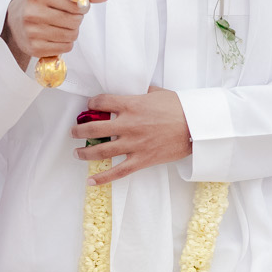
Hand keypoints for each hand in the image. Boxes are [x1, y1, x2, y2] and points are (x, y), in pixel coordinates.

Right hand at [4, 0, 109, 68]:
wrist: (12, 18)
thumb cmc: (36, 0)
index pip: (75, 4)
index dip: (82, 6)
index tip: (78, 5)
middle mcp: (33, 13)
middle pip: (75, 22)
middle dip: (77, 19)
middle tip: (67, 15)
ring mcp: (32, 32)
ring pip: (71, 36)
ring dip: (72, 31)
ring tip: (61, 25)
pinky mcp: (34, 48)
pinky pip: (65, 48)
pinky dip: (66, 43)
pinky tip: (56, 35)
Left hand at [72, 89, 192, 184]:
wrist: (197, 127)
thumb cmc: (180, 107)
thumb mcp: (158, 92)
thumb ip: (143, 92)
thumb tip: (136, 91)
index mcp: (131, 105)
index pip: (102, 102)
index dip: (92, 103)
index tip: (90, 106)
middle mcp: (128, 125)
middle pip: (94, 128)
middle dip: (79, 130)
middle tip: (74, 131)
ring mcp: (134, 144)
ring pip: (101, 151)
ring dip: (85, 152)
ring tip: (77, 153)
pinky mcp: (141, 160)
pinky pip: (118, 172)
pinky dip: (102, 178)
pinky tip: (90, 180)